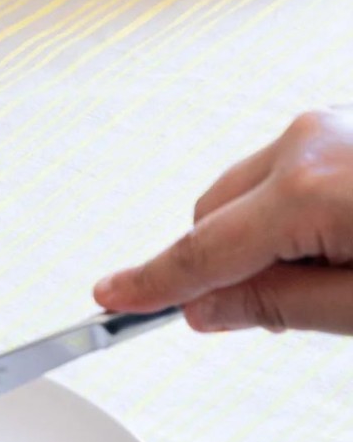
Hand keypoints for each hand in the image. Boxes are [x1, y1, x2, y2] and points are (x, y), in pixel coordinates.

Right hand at [95, 109, 352, 333]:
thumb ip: (284, 305)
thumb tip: (207, 308)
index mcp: (308, 186)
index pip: (204, 249)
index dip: (154, 282)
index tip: (113, 296)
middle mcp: (306, 142)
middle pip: (215, 215)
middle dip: (228, 266)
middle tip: (275, 316)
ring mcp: (325, 125)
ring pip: (246, 193)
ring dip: (264, 237)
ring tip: (338, 266)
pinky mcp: (340, 125)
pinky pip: (284, 172)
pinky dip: (291, 211)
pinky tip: (343, 235)